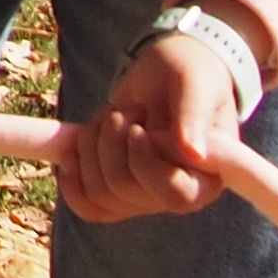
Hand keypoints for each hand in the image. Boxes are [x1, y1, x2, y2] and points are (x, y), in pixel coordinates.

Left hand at [58, 31, 242, 223]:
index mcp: (207, 177)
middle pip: (122, 187)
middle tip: (128, 110)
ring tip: (113, 117)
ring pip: (98, 191)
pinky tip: (69, 148)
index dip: (144, 162)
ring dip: (91, 145)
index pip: (175, 196)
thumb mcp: (194, 83)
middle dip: (111, 139)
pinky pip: (86, 204)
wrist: (166, 72)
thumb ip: (194, 115)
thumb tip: (194, 155)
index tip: (136, 128)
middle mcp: (178, 195)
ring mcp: (146, 197)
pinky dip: (71, 175)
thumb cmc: (190, 74)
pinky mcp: (118, 191)